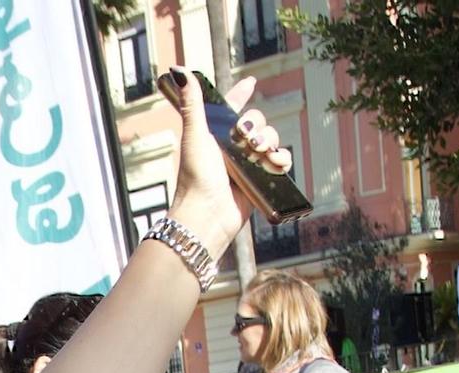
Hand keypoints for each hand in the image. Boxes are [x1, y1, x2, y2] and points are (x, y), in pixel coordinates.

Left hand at [164, 71, 291, 259]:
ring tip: (259, 154)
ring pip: (270, 140)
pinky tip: (273, 164)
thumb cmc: (195, 177)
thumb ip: (191, 103)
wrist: (207, 215)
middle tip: (246, 138)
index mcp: (214, 135)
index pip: (231, 108)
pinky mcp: (259, 180)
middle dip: (257, 125)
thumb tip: (178, 71)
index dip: (240, 95)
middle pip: (257, 122)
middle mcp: (230, 148)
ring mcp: (246, 164)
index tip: (250, 83)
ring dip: (270, 142)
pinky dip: (280, 160)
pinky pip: (280, 161)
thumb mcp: (194, 135)